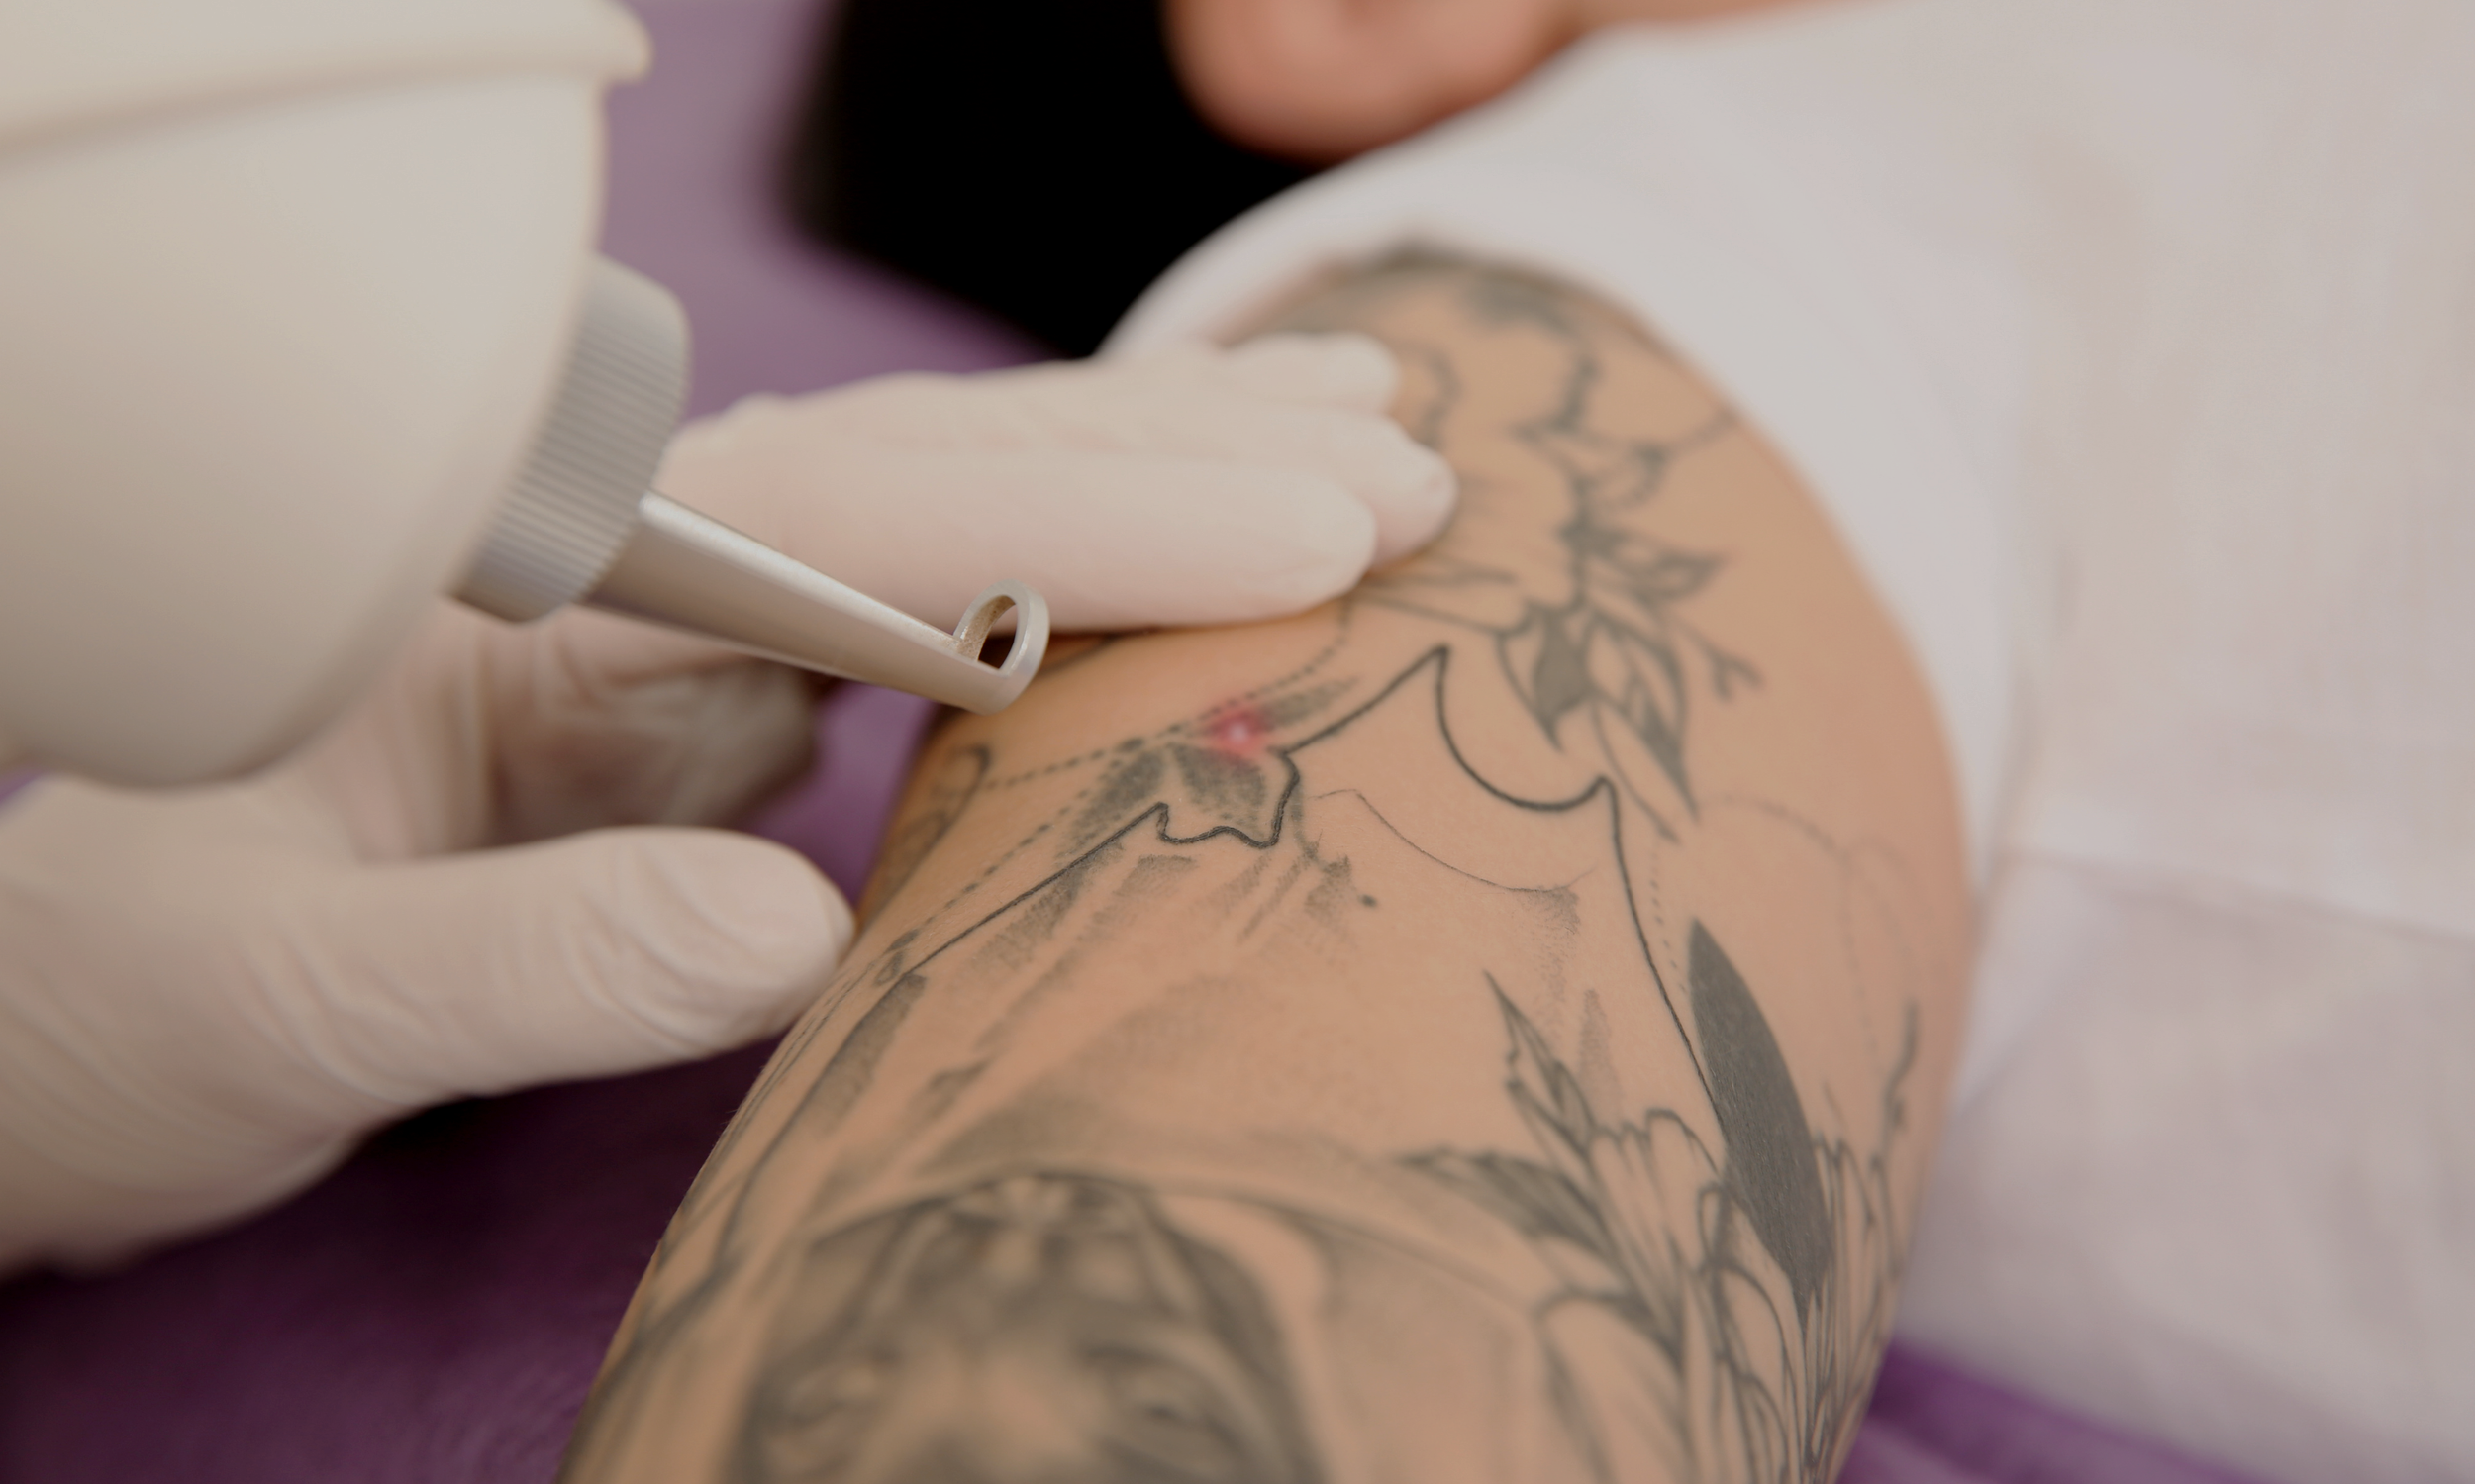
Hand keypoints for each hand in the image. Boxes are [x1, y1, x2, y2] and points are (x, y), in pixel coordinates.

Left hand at [0, 334, 1449, 1269]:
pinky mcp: (733, 683)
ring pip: (966, 496)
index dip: (1096, 516)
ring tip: (1373, 435)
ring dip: (1171, 464)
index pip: (860, 511)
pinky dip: (1103, 557)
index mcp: (539, 588)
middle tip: (1416, 463)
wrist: (93, 1009)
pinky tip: (1218, 545)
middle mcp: (638, 567)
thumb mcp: (299, 998)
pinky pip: (953, 591)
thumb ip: (525, 960)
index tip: (1308, 537)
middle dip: (1186, 454)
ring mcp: (697, 616)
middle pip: (947, 457)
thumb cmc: (152, 997)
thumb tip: (792, 934)